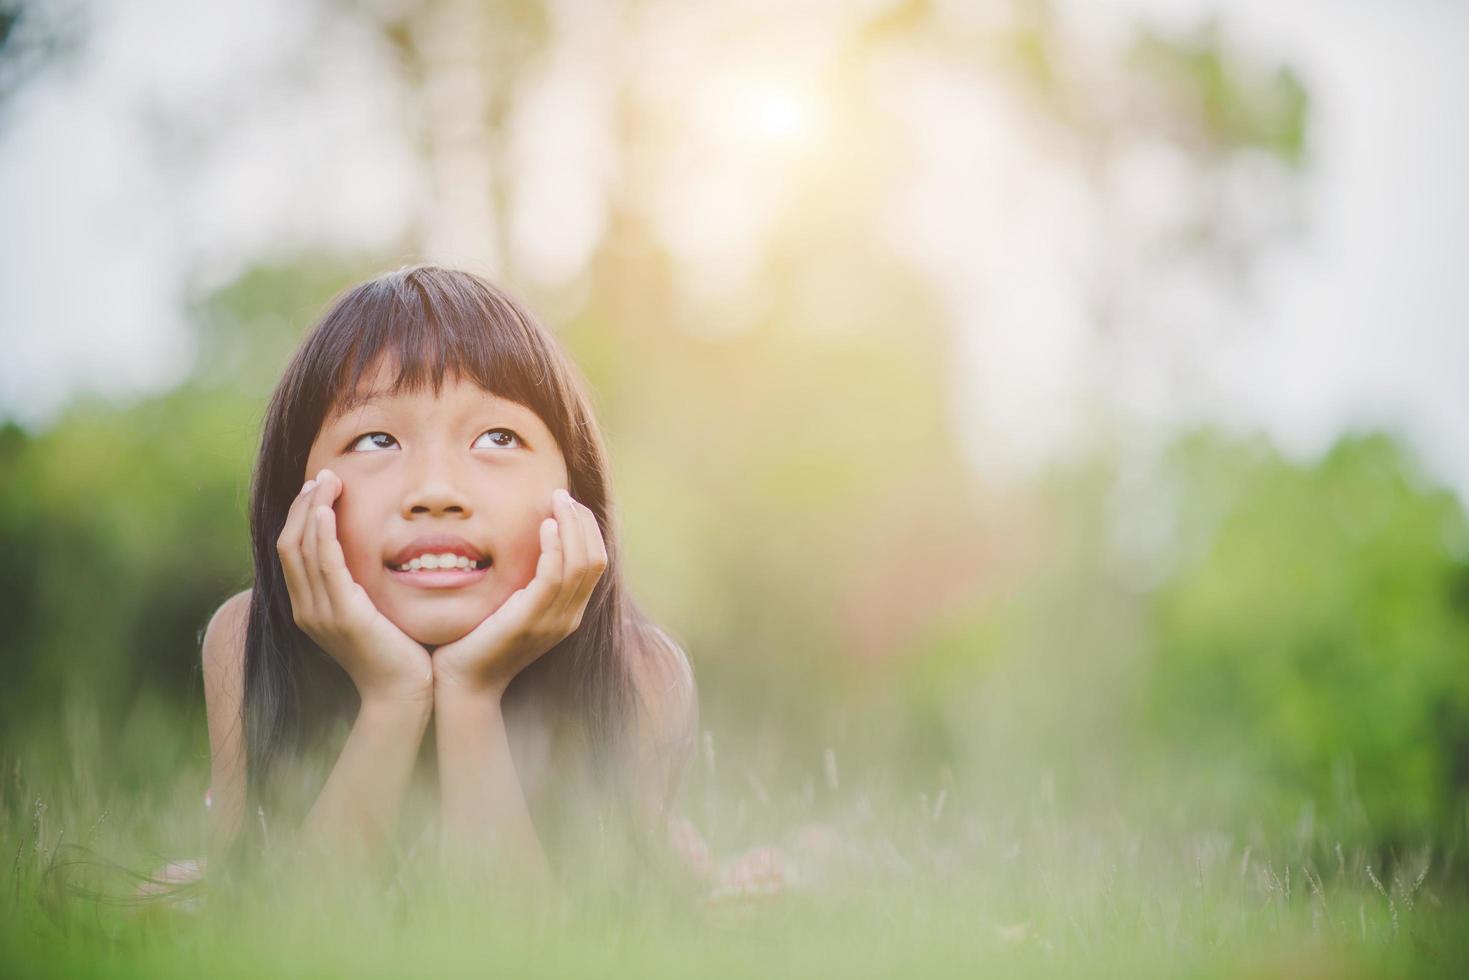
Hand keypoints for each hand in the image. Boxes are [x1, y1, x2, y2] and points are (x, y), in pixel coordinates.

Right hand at [277, 468, 433, 705]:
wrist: (402, 694)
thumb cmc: (396, 654)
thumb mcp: (372, 613)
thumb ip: (361, 588)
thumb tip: (370, 557)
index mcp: (310, 608)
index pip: (293, 551)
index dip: (301, 516)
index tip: (319, 488)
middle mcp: (306, 609)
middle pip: (290, 544)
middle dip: (303, 504)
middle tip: (322, 475)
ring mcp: (320, 613)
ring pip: (301, 549)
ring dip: (311, 509)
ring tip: (326, 480)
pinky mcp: (343, 615)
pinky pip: (324, 566)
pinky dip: (321, 535)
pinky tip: (325, 510)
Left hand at [432, 488, 608, 699]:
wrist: (463, 684)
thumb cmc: (478, 641)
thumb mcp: (510, 606)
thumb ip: (524, 581)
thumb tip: (522, 541)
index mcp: (568, 613)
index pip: (595, 562)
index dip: (586, 529)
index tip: (566, 503)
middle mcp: (568, 617)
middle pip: (595, 559)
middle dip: (582, 521)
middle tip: (562, 494)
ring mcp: (553, 620)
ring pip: (581, 563)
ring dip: (572, 525)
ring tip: (556, 500)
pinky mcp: (531, 619)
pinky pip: (554, 576)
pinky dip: (555, 546)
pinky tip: (545, 526)